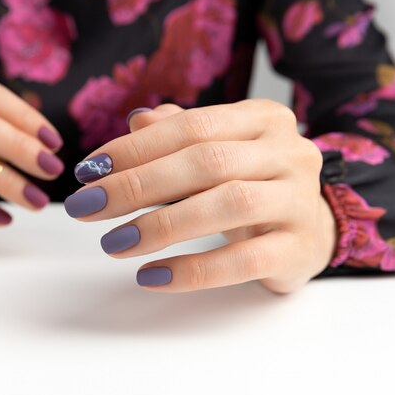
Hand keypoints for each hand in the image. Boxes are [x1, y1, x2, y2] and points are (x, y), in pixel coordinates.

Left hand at [65, 100, 336, 293]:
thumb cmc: (250, 185)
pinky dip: (192, 270)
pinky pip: (242, 261)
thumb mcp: (217, 153)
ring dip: (160, 226)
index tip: (87, 172)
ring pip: (226, 205)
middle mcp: (288, 151)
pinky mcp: (298, 249)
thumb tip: (135, 119)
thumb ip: (179, 134)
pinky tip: (152, 276)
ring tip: (113, 244)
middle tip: (85, 208)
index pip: (190, 126)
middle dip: (137, 185)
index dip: (134, 148)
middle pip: (205, 161)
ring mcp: (299, 200)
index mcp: (262, 119)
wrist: (310, 229)